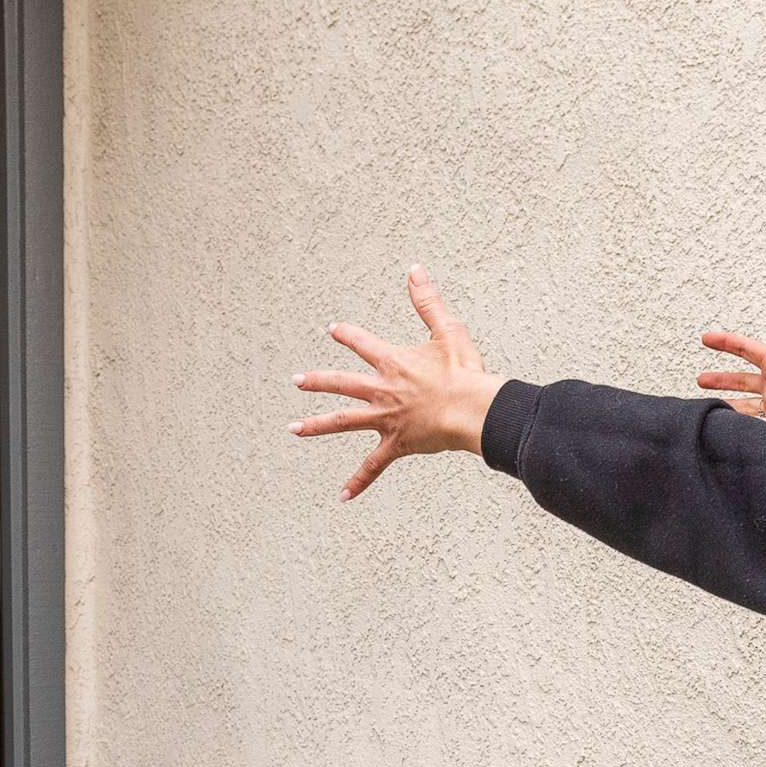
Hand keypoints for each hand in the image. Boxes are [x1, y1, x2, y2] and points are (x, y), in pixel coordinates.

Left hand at [292, 266, 508, 499]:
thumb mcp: (448, 329)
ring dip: (315, 425)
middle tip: (296, 380)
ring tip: (293, 429)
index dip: (346, 335)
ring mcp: (385, 419)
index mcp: (393, 362)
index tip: (333, 330)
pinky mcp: (396, 444)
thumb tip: (414, 271)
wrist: (472, 409)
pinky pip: (372, 466)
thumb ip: (427, 301)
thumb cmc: (464, 371)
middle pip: (340, 384)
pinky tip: (342, 496)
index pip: (361, 344)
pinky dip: (358, 482)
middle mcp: (382, 390)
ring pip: (342, 422)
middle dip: (316, 381)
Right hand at [696, 280, 765, 427]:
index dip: (725, 342)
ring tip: (708, 407)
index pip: (744, 348)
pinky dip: (739, 424)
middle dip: (720, 379)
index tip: (707, 338)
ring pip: (743, 404)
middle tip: (701, 379)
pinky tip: (728, 425)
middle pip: (740, 380)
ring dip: (726, 404)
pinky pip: (753, 424)